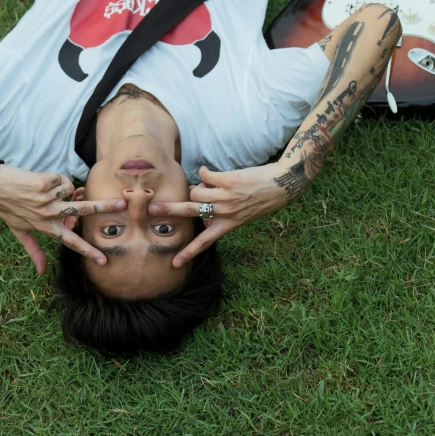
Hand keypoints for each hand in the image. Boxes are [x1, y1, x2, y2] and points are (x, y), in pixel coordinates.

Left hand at [0, 165, 125, 273]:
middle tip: (122, 205)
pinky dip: (55, 178)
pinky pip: (61, 178)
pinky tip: (43, 181)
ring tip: (46, 189)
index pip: (70, 242)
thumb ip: (33, 251)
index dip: (87, 252)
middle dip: (104, 207)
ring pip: (70, 189)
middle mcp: (47, 215)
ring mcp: (46, 198)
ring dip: (63, 187)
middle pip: (82, 212)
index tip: (103, 260)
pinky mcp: (43, 183)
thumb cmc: (7, 209)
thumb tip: (41, 272)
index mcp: (45, 228)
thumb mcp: (19, 231)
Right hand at [148, 164, 288, 267]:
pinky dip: (203, 172)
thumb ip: (222, 217)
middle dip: (170, 210)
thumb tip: (200, 211)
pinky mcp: (228, 181)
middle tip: (152, 209)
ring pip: (196, 191)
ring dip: (197, 186)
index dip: (188, 253)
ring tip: (206, 184)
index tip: (175, 264)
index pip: (205, 243)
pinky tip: (206, 171)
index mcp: (228, 225)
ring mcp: (226, 197)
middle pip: (190, 212)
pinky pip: (205, 175)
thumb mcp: (242, 217)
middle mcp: (225, 213)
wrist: (282, 185)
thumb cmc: (260, 201)